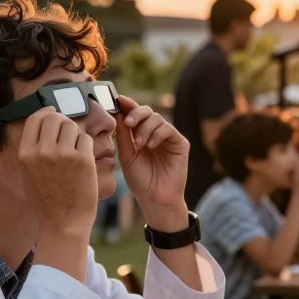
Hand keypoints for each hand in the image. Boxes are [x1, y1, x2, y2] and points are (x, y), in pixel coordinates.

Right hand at [18, 110, 97, 276]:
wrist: (63, 223)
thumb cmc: (47, 200)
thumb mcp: (28, 173)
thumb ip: (33, 149)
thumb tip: (45, 122)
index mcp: (25, 154)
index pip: (35, 118)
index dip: (46, 112)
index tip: (53, 112)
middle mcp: (42, 152)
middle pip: (55, 118)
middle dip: (63, 121)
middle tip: (68, 133)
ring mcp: (63, 155)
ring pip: (72, 126)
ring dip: (76, 134)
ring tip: (75, 151)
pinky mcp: (83, 160)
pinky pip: (86, 140)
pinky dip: (87, 147)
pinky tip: (84, 161)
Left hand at [115, 96, 189, 227]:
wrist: (154, 198)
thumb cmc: (140, 180)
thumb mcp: (126, 155)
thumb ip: (123, 135)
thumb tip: (117, 112)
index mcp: (141, 134)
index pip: (135, 114)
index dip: (127, 105)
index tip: (117, 100)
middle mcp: (155, 133)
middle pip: (148, 111)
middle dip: (136, 113)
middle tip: (129, 122)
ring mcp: (168, 138)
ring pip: (157, 118)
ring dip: (146, 128)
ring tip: (140, 144)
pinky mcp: (180, 144)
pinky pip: (169, 129)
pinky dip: (158, 134)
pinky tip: (150, 145)